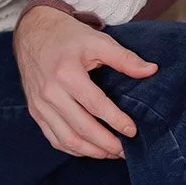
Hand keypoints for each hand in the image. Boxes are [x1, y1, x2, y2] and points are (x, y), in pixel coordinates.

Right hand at [13, 5, 157, 158]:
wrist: (34, 31)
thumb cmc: (68, 36)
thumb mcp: (98, 41)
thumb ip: (125, 58)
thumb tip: (151, 71)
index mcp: (66, 73)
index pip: (96, 105)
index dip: (116, 121)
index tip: (133, 131)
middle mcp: (50, 92)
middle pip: (81, 128)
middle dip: (106, 144)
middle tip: (126, 151)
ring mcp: (39, 104)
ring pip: (67, 139)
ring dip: (91, 151)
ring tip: (111, 153)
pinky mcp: (35, 111)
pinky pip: (54, 138)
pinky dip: (73, 149)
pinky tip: (90, 149)